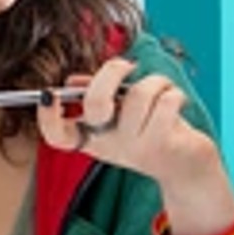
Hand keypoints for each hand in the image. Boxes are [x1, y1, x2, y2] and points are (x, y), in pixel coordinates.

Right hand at [34, 57, 233, 228]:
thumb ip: (96, 97)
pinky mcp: (164, 145)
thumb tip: (73, 81)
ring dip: (154, 82)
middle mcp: (110, 146)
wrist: (187, 168)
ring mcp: (136, 148)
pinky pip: (166, 102)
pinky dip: (173, 93)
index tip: (50, 95)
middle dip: (110, 72)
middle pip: (95, 104)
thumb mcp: (119, 119)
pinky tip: (175, 101)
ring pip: (139, 94)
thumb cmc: (152, 134)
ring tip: (161, 90)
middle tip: (124, 66)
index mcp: (93, 140)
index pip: (58, 136)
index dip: (47, 116)